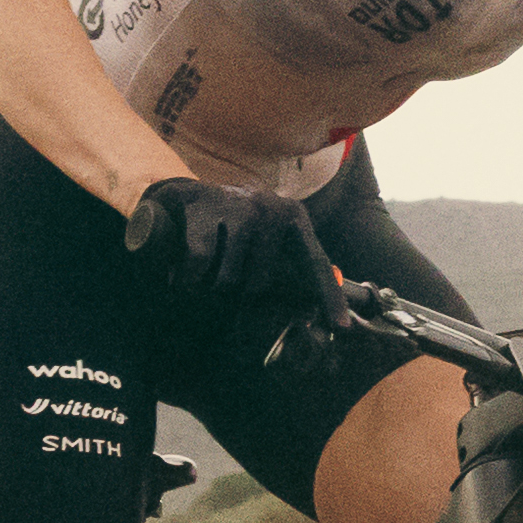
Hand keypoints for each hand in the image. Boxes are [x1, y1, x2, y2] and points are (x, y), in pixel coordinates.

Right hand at [123, 178, 338, 324]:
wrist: (184, 196)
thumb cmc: (230, 226)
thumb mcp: (266, 238)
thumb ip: (286, 265)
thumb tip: (305, 309)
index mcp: (293, 218)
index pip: (315, 263)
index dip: (329, 297)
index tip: (341, 327)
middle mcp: (270, 210)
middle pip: (258, 284)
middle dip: (236, 291)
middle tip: (223, 276)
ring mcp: (238, 209)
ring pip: (227, 281)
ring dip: (209, 286)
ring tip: (203, 272)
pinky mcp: (205, 211)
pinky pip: (198, 267)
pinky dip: (186, 280)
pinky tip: (181, 275)